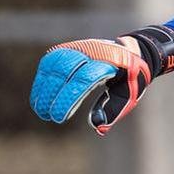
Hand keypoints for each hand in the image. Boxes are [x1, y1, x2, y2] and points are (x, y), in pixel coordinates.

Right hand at [29, 26, 173, 134]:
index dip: (68, 98)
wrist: (133, 52)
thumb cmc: (130, 79)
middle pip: (65, 71)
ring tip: (40, 108)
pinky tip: (40, 93)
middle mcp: (93, 50)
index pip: (84, 79)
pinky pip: (51, 60)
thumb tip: (97, 127)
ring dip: (43, 86)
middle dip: (52, 94)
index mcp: (111, 62)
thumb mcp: (128, 95)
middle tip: (46, 115)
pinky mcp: (71, 47)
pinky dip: (43, 77)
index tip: (59, 117)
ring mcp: (81, 46)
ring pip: (54, 63)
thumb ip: (113, 110)